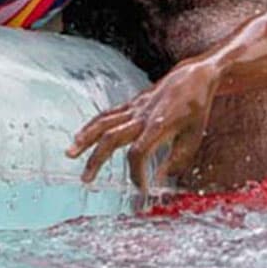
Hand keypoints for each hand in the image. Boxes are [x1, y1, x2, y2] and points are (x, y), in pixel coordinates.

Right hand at [66, 61, 219, 193]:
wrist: (194, 77)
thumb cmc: (196, 109)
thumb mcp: (194, 137)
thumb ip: (176, 161)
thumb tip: (160, 182)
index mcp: (160, 125)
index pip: (138, 152)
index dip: (136, 174)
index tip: (142, 190)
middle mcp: (142, 115)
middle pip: (112, 137)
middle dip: (96, 159)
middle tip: (86, 180)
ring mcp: (135, 107)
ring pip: (104, 122)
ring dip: (85, 138)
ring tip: (70, 154)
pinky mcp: (131, 103)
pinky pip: (108, 114)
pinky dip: (92, 125)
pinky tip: (80, 137)